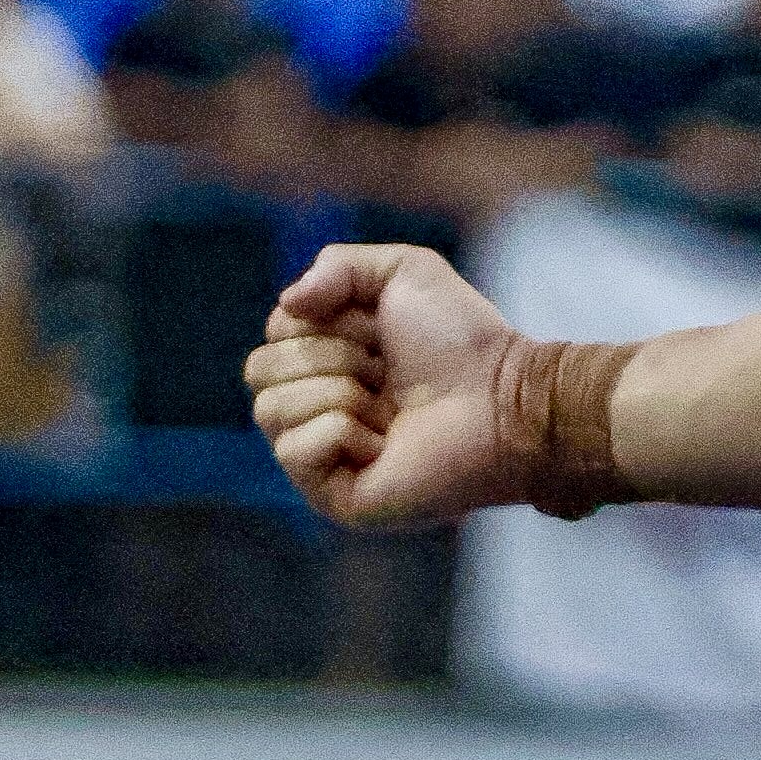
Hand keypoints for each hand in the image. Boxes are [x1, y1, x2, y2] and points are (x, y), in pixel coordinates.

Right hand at [244, 238, 519, 529]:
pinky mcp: (330, 494)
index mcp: (326, 358)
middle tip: (383, 369)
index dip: (324, 321)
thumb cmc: (459, 339)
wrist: (501, 399)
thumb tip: (287, 303)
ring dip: (339, 392)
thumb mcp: (403, 272)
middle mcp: (315, 405)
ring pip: (270, 410)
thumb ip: (337, 265)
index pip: (275, 331)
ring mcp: (320, 453)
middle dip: (329, 355)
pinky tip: (383, 440)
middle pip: (259, 370)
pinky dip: (342, 432)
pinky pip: (295, 450)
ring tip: (387, 405)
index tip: (377, 329)